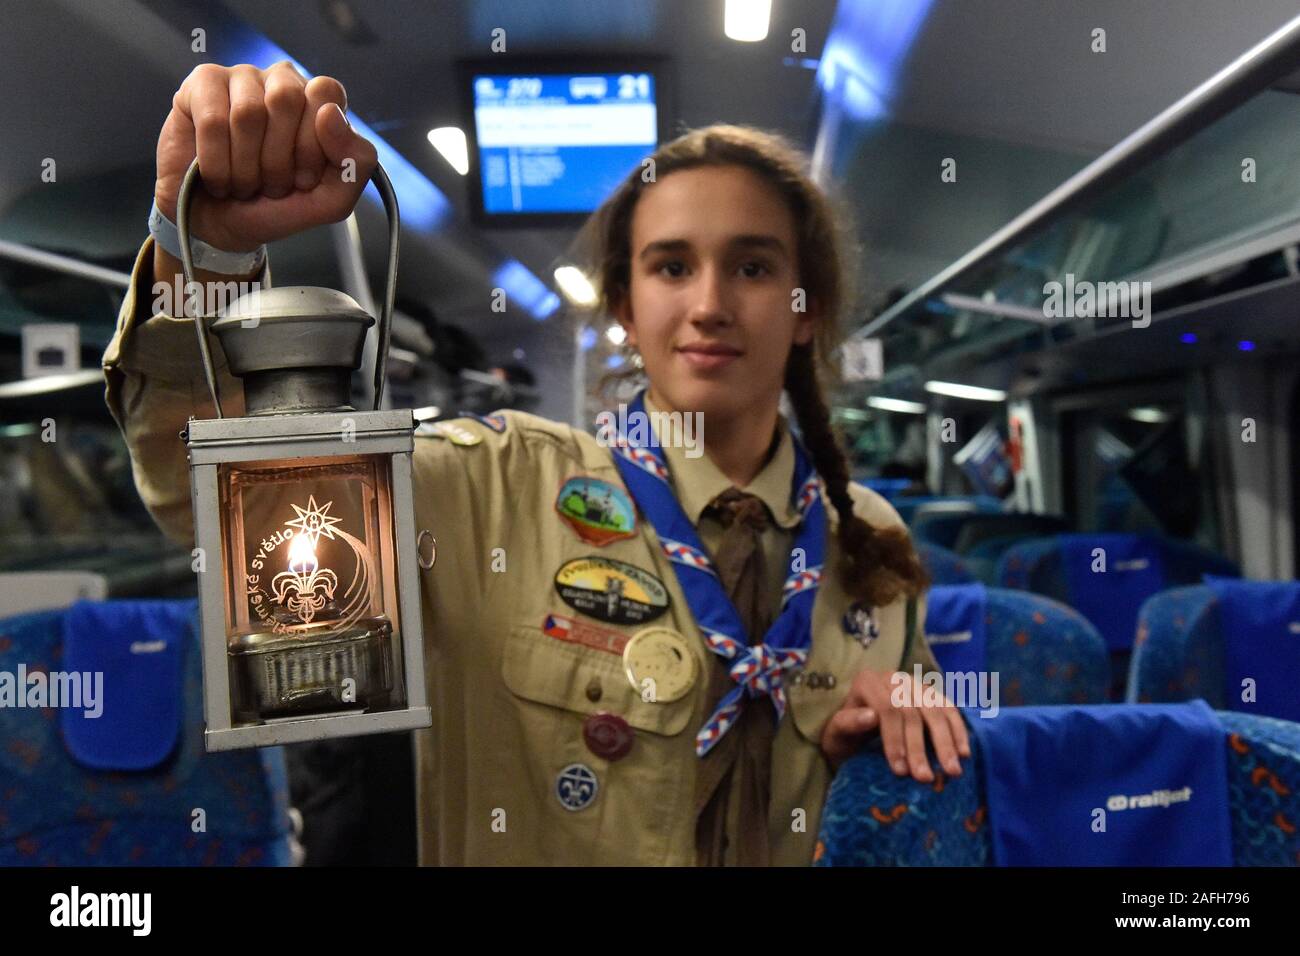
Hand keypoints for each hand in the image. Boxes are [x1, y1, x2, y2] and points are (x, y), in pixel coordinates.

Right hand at [154, 62, 376, 252]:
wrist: (220, 227)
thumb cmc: (275, 207)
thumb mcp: (330, 200)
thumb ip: (355, 163)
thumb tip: (331, 113)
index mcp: (319, 103)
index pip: (327, 94)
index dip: (313, 144)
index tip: (304, 179)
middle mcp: (282, 82)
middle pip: (287, 100)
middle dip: (278, 160)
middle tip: (271, 185)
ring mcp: (241, 78)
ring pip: (248, 113)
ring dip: (245, 168)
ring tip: (243, 184)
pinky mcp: (201, 85)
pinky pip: (213, 120)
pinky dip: (216, 163)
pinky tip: (216, 177)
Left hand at [820, 668, 970, 782]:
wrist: (854, 731)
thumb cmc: (844, 735)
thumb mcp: (835, 734)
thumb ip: (847, 723)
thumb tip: (871, 717)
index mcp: (867, 682)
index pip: (886, 708)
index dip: (895, 740)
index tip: (899, 771)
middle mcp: (893, 678)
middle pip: (912, 710)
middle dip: (920, 747)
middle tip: (925, 778)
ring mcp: (914, 684)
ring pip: (935, 709)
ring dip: (946, 742)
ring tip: (952, 771)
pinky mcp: (930, 694)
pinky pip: (949, 709)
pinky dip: (958, 731)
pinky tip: (964, 753)